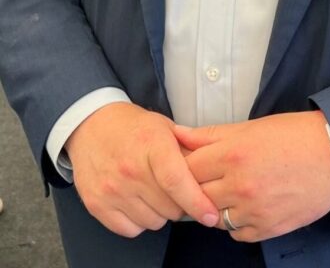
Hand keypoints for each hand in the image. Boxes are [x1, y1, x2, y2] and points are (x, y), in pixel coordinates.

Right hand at [65, 102, 219, 237]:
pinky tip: (137, 201)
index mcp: (151, 144)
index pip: (176, 181)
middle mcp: (129, 168)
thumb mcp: (164, 127)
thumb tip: (212, 174)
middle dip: (180, 203)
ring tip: (153, 191)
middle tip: (175, 189)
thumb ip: (188, 150)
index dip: (197, 202)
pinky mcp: (97, 205)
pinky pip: (131, 230)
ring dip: (159, 213)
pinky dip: (139, 221)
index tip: (211, 215)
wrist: (91, 126)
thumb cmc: (133, 127)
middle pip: (169, 207)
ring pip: (153, 221)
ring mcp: (111, 189)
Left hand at [174, 110, 329, 241]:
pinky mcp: (268, 229)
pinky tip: (246, 206)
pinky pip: (237, 233)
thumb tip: (178, 134)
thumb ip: (210, 134)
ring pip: (214, 218)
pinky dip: (237, 223)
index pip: (188, 168)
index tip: (190, 165)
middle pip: (197, 195)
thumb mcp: (251, 127)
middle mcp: (240, 184)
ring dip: (216, 207)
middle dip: (197, 188)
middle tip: (207, 180)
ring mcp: (254, 210)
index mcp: (233, 154)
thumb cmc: (294, 135)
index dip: (186, 166)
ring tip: (229, 192)